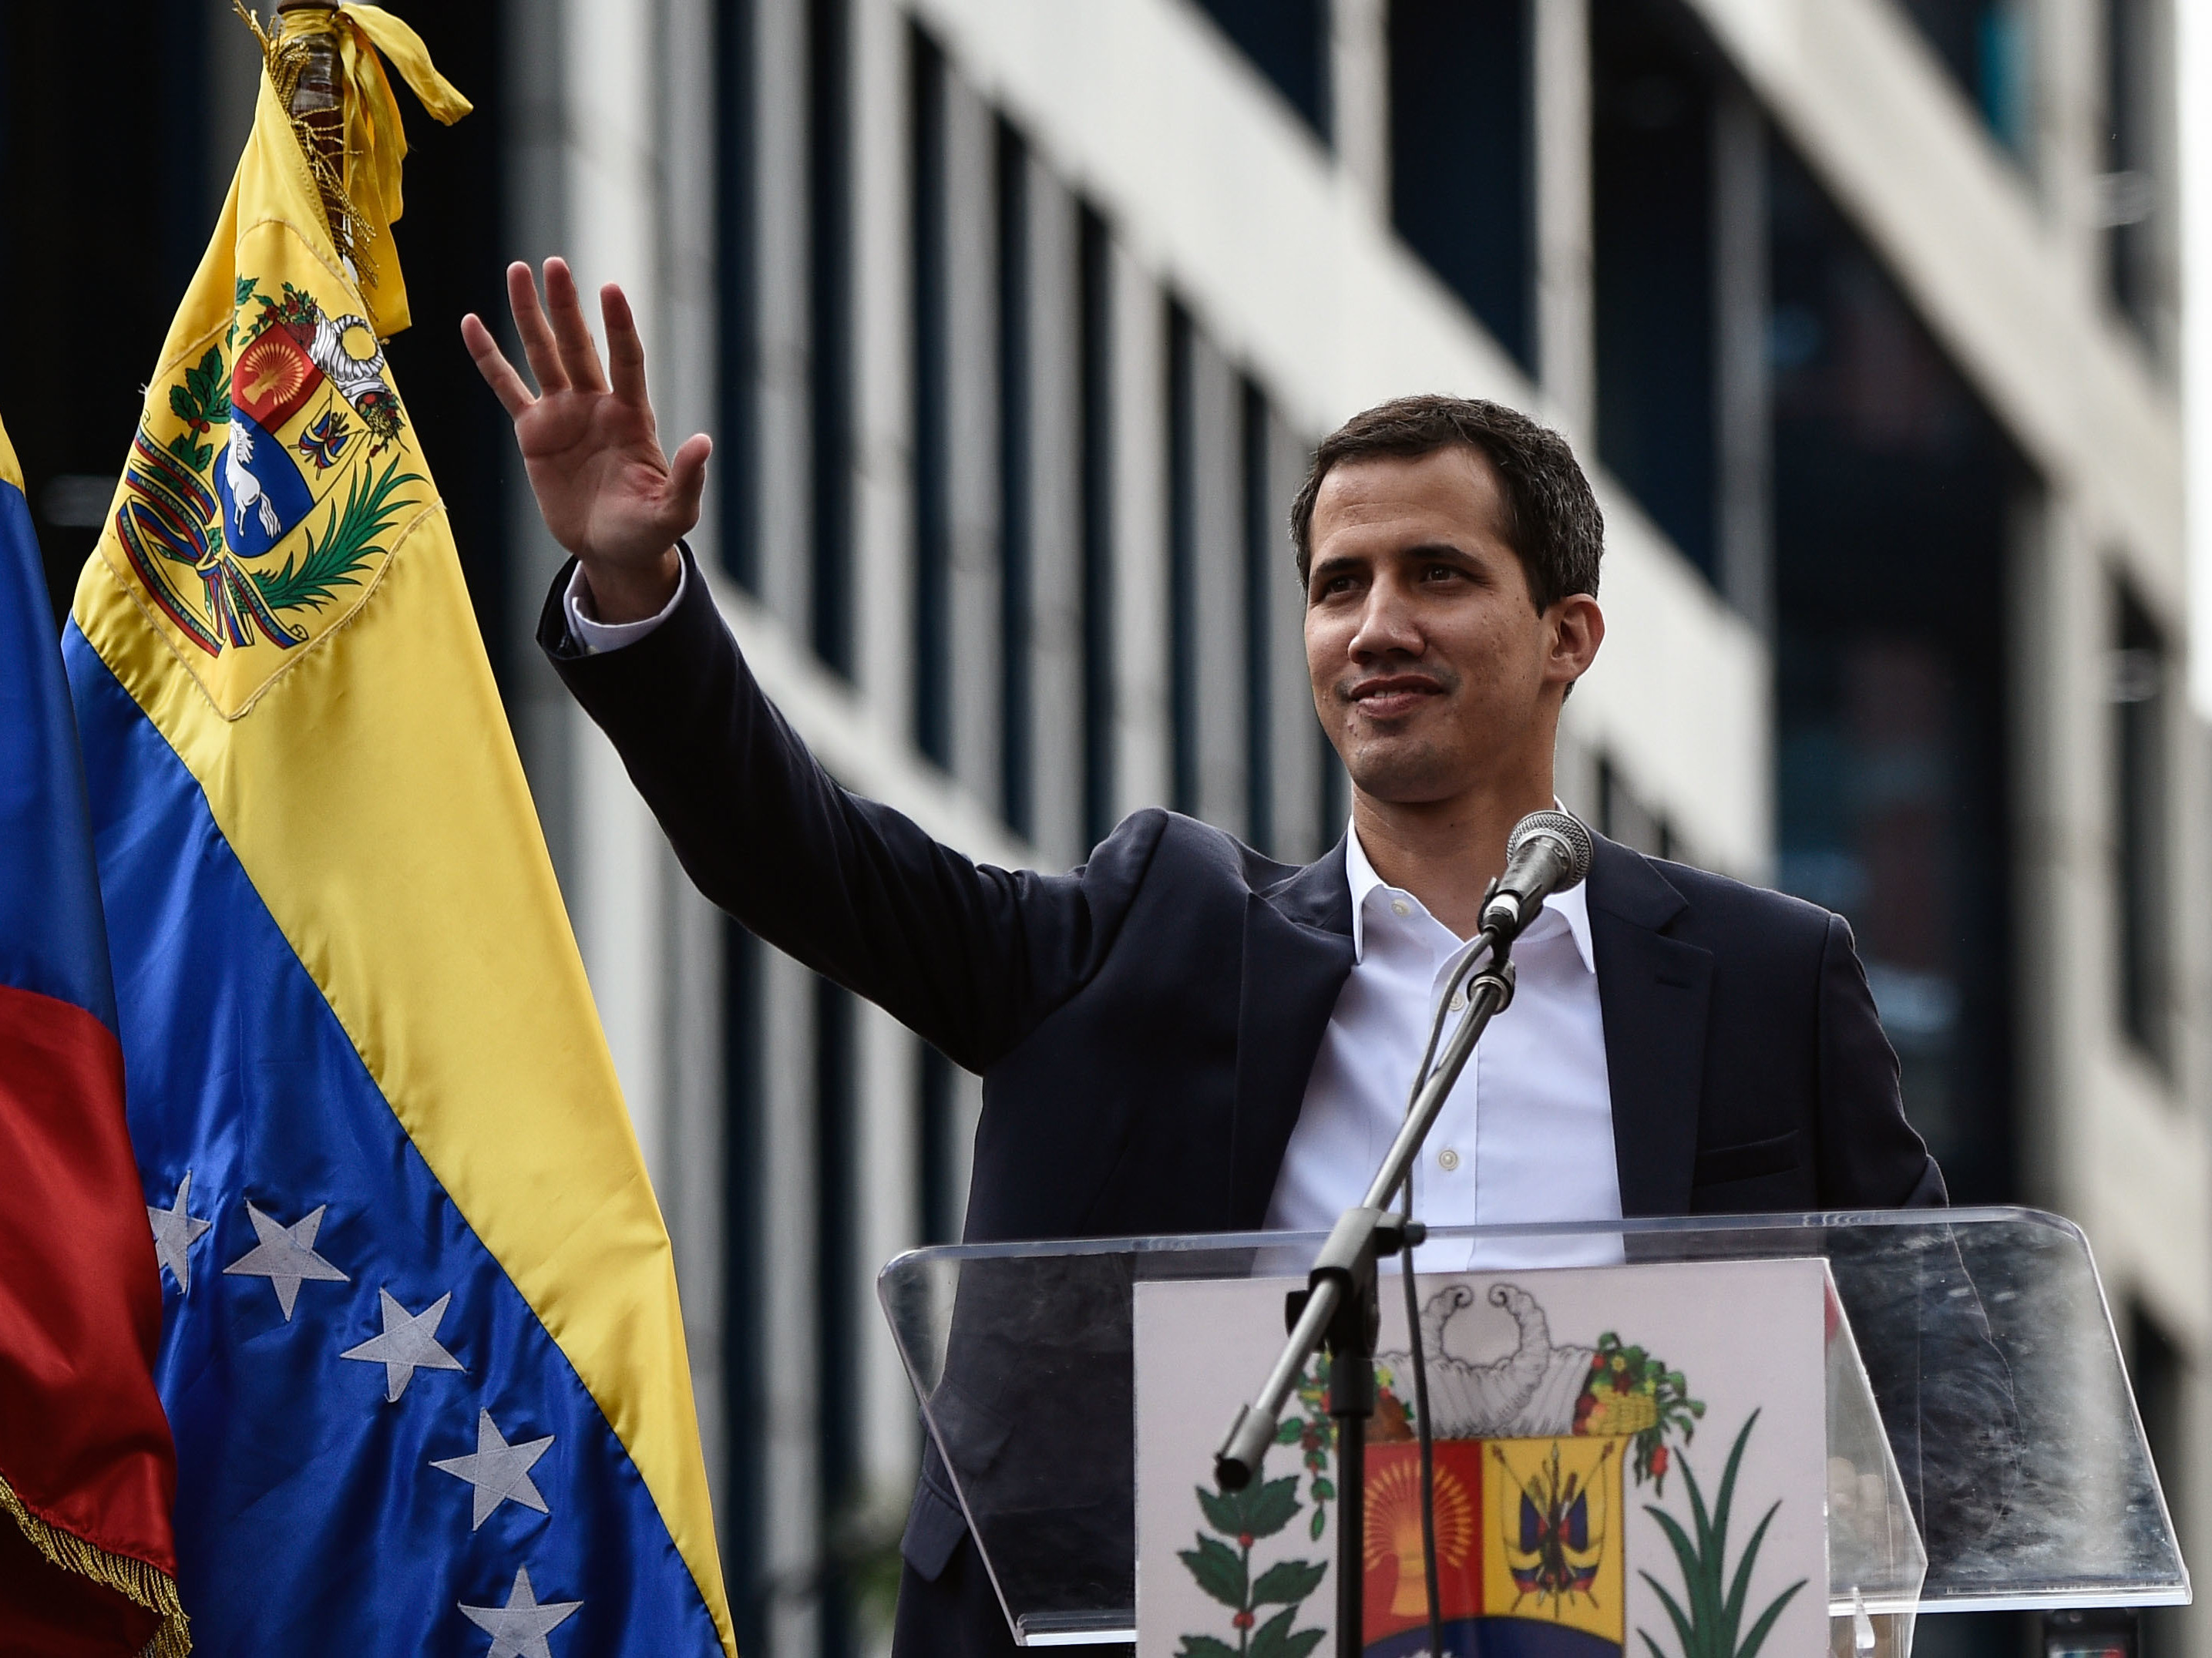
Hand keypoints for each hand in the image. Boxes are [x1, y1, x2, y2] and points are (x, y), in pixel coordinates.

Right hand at [462, 259, 709, 622]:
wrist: (612, 551)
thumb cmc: (648, 531)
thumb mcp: (674, 512)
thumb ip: (687, 478)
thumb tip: (703, 442)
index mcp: (632, 416)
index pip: (627, 361)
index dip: (619, 327)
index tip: (610, 289)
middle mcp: (597, 404)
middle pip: (579, 345)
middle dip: (566, 306)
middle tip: (554, 264)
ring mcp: (563, 414)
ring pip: (543, 354)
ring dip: (530, 315)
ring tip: (518, 270)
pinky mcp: (534, 433)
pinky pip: (507, 388)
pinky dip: (489, 358)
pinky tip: (472, 324)